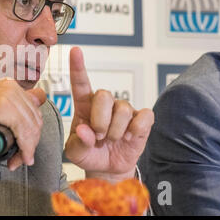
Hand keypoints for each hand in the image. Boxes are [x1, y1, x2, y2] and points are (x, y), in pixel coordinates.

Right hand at [0, 78, 45, 177]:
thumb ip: (17, 106)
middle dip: (31, 141)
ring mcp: (5, 93)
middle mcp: (9, 85)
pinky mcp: (0, 105)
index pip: (37, 106)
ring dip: (28, 148)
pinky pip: (23, 130)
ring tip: (18, 160)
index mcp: (9, 84)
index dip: (33, 128)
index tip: (27, 142)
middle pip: (36, 118)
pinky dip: (24, 147)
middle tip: (22, 157)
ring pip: (32, 126)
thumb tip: (39, 99)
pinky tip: (17, 157)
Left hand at [64, 47, 153, 181]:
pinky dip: (136, 130)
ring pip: (122, 109)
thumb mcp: (76, 152)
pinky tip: (129, 137)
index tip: (75, 51)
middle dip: (100, 120)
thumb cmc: (89, 153)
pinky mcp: (141, 119)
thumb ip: (78, 142)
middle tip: (99, 136)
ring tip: (112, 140)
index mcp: (84, 106)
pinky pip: (144, 117)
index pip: (80, 83)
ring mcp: (124, 109)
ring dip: (115, 131)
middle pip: (104, 95)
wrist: (107, 168)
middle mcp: (105, 104)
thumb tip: (84, 130)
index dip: (78, 67)